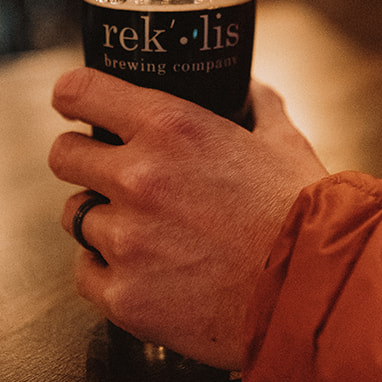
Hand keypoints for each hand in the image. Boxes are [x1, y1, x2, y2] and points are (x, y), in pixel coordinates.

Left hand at [49, 69, 328, 367]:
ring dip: (102, 220)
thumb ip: (255, 104)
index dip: (72, 96)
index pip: (81, 91)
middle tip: (110, 175)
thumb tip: (245, 86)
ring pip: (75, 215)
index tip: (73, 104)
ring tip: (145, 233)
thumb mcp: (282, 141)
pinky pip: (86, 273)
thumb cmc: (304, 216)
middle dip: (84, 161)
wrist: (316, 295)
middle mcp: (138, 177)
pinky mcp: (123, 296)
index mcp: (169, 127)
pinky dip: (107, 272)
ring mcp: (126, 240)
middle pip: (64, 155)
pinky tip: (146, 272)